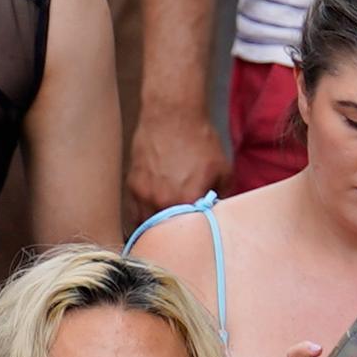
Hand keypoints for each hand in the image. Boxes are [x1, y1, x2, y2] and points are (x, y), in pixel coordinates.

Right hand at [125, 106, 231, 229]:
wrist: (173, 115)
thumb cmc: (200, 141)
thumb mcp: (224, 170)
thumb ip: (222, 198)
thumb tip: (215, 214)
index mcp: (186, 200)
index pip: (189, 233)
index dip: (194, 238)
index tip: (198, 239)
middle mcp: (160, 201)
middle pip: (165, 234)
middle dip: (174, 238)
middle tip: (182, 241)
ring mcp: (143, 194)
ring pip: (146, 226)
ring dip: (156, 231)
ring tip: (167, 232)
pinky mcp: (132, 185)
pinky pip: (134, 212)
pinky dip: (143, 218)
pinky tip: (154, 217)